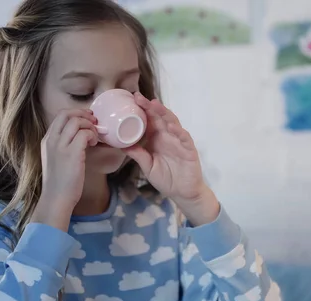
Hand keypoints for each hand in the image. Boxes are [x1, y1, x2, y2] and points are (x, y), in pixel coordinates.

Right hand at [31, 109, 98, 231]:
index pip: (60, 116)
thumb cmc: (59, 182)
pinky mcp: (72, 154)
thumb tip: (80, 136)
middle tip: (94, 121)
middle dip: (83, 114)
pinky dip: (93, 136)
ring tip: (95, 137)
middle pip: (67, 113)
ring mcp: (60, 146)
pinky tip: (94, 144)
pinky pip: (85, 134)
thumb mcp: (55, 159)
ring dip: (90, 126)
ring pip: (77, 122)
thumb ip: (62, 146)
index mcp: (47, 140)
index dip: (76, 113)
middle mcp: (51, 140)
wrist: (56, 198)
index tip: (87, 119)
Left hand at [124, 93, 218, 225]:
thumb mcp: (147, 166)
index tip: (132, 100)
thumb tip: (121, 145)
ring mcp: (179, 141)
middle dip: (150, 107)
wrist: (182, 193)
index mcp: (157, 138)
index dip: (142, 110)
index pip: (149, 120)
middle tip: (139, 98)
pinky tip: (171, 127)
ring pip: (172, 123)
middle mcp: (168, 136)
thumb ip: (138, 155)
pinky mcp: (189, 150)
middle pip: (159, 118)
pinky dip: (179, 131)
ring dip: (164, 113)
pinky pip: (185, 138)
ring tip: (154, 105)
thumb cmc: (166, 178)